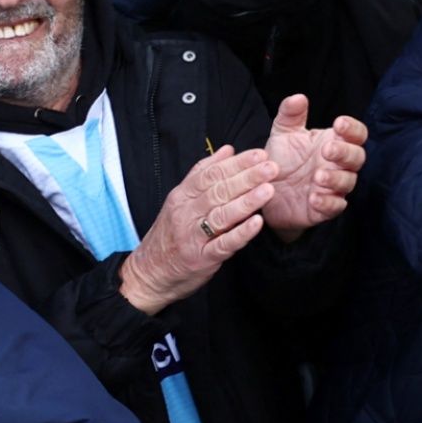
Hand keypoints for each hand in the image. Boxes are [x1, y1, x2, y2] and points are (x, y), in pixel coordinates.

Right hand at [119, 147, 276, 314]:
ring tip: (268, 190)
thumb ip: (204, 173)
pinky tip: (257, 223)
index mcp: (183, 196)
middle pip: (219, 191)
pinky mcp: (201, 258)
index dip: (237, 163)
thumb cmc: (171, 233)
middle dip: (247, 178)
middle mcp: (186, 213)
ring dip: (247, 202)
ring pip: (222, 215)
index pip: (211, 174)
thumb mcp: (181, 199)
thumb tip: (228, 150)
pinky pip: (223, 244)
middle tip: (271, 167)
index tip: (259, 154)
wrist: (149, 272)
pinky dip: (241, 234)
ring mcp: (193, 236)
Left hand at [256, 95, 364, 236]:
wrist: (265, 191)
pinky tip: (314, 197)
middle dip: (345, 152)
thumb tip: (299, 97)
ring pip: (348, 182)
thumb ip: (291, 114)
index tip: (338, 124)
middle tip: (327, 150)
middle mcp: (338, 165)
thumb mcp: (283, 133)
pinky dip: (327, 202)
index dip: (352, 128)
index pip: (356, 134)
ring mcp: (334, 187)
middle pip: (357, 157)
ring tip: (317, 176)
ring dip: (336, 179)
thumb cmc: (282, 159)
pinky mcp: (324, 209)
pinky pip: (335, 207)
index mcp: (334, 142)